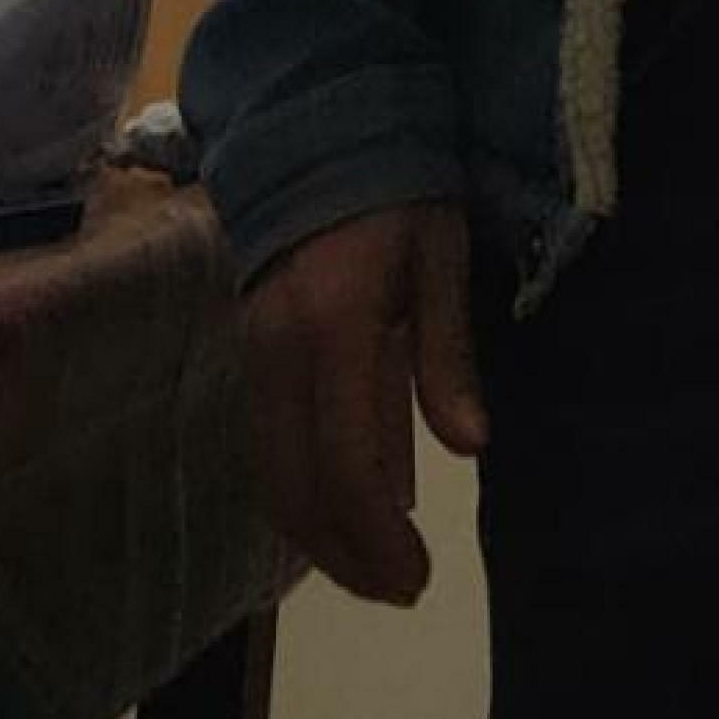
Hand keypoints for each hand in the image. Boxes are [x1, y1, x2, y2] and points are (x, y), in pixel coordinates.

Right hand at [243, 200, 488, 604]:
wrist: (318, 129)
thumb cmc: (400, 185)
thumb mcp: (441, 255)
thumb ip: (447, 353)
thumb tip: (469, 448)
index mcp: (334, 328)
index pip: (345, 464)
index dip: (377, 535)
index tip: (418, 578)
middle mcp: (278, 354)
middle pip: (295, 489)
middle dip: (345, 556)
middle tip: (402, 589)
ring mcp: (254, 355)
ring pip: (272, 476)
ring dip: (319, 536)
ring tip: (379, 568)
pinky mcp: (249, 354)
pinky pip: (268, 445)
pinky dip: (302, 493)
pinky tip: (348, 511)